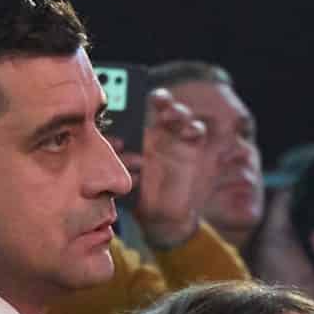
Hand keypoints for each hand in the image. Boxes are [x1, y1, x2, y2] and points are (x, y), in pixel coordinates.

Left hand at [131, 89, 213, 249]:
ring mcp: (176, 139)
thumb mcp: (124, 176)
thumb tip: (116, 146)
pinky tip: (189, 132)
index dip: (134, 100)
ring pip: (180, 114)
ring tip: (169, 116)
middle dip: (161, 99)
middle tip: (157, 102)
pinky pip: (197, 132)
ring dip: (177, 111)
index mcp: (138, 134)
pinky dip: (194, 129)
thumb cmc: (139, 193)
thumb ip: (120, 160)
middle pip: (162, 106)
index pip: (137, 110)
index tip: (129, 97)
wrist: (160, 216)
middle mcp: (158, 132)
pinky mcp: (192, 149)